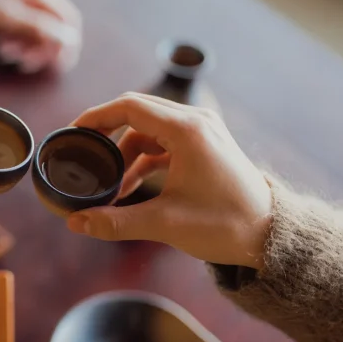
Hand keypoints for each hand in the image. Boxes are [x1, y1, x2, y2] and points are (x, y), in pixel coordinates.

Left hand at [0, 0, 81, 72]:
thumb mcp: (9, 18)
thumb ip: (40, 28)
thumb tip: (71, 40)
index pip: (70, 19)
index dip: (67, 44)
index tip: (58, 65)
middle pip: (55, 30)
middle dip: (40, 50)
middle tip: (24, 64)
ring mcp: (28, 5)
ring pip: (39, 36)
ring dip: (25, 49)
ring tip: (4, 54)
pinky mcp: (17, 14)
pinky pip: (25, 35)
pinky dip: (16, 45)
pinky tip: (0, 48)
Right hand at [66, 93, 272, 268]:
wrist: (270, 234)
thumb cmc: (225, 225)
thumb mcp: (165, 224)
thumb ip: (115, 222)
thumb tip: (75, 223)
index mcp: (187, 131)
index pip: (129, 107)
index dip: (96, 117)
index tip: (73, 133)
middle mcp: (196, 122)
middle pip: (137, 112)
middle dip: (106, 133)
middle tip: (81, 153)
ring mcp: (203, 131)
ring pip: (149, 129)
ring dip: (125, 153)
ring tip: (109, 186)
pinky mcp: (205, 145)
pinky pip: (164, 142)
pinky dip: (143, 159)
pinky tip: (129, 187)